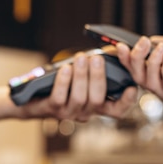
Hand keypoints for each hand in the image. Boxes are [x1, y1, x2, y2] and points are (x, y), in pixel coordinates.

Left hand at [21, 52, 137, 120]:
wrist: (30, 99)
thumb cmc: (60, 83)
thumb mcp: (81, 75)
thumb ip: (97, 66)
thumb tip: (113, 49)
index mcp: (95, 106)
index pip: (116, 111)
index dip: (126, 102)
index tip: (132, 88)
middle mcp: (84, 113)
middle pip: (97, 100)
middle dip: (98, 77)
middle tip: (97, 58)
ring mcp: (68, 113)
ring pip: (80, 98)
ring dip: (81, 76)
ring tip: (80, 57)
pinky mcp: (52, 110)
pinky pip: (60, 97)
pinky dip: (64, 81)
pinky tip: (65, 68)